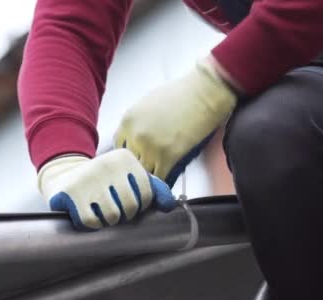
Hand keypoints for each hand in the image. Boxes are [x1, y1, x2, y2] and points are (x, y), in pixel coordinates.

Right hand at [38, 149, 176, 229]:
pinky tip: (89, 213)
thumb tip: (169, 205)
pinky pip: (92, 222)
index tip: (129, 201)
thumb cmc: (105, 180)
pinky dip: (93, 224)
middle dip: (125, 214)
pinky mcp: (72, 193)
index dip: (140, 205)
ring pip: (113, 216)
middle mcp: (107, 164)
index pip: (146, 195)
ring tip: (102, 210)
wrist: (66, 174)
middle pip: (130, 207)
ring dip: (109, 220)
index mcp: (125, 158)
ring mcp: (88, 178)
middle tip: (115, 207)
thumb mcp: (130, 177)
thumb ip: (152, 188)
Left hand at [115, 58, 236, 186]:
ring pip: (143, 174)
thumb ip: (137, 125)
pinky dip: (163, 184)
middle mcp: (135, 135)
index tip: (138, 161)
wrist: (204, 92)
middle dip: (138, 169)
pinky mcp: (168, 156)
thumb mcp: (147, 105)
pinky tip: (167, 185)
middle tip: (147, 174)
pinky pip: (160, 178)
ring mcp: (150, 147)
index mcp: (127, 121)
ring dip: (150, 179)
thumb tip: (136, 143)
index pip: (119, 149)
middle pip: (129, 164)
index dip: (130, 157)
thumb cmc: (180, 94)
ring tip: (157, 182)